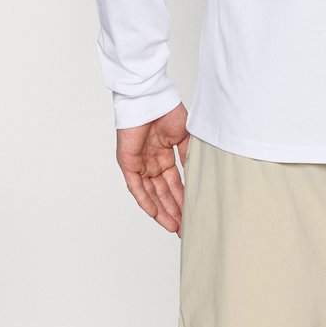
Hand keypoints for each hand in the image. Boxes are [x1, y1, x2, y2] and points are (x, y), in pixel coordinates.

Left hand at [116, 101, 189, 236]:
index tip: (193, 212)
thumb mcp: (184, 136)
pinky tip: (156, 213)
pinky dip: (145, 200)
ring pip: (151, 193)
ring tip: (174, 226)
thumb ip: (189, 155)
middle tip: (185, 227)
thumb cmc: (167, 110)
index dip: (183, 198)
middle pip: (164, 192)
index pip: (174, 182)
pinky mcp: (128, 163)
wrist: (149, 98)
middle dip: (174, 210)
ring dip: (162, 210)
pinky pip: (136, 187)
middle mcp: (152, 162)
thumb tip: (197, 175)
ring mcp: (140, 164)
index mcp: (164, 155)